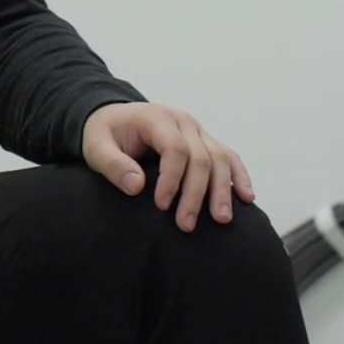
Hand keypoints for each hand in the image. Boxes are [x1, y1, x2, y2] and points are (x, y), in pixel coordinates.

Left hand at [81, 102, 255, 231]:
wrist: (113, 119)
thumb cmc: (104, 135)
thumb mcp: (96, 147)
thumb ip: (113, 164)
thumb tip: (137, 186)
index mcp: (157, 118)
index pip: (175, 149)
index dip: (172, 179)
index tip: (161, 206)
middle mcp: (183, 122)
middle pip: (201, 157)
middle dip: (196, 193)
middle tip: (186, 225)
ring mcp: (198, 131)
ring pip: (220, 158)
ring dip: (223, 190)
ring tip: (221, 219)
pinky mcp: (205, 142)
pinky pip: (229, 157)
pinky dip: (239, 176)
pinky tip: (247, 198)